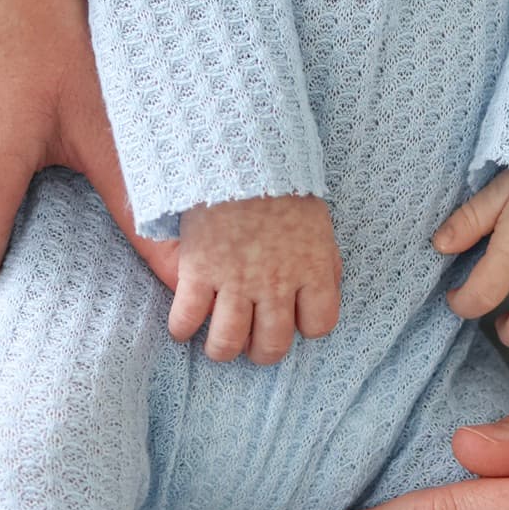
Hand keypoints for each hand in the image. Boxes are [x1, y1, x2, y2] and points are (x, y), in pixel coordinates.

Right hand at [169, 194, 341, 364]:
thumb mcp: (319, 225)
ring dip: (222, 350)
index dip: (306, 326)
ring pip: (228, 343)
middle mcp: (276, 284)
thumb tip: (327, 290)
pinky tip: (184, 325)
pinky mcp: (200, 270)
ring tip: (218, 343)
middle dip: (263, 352)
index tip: (294, 318)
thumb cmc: (283, 188)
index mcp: (311, 270)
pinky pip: (186, 319)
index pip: (319, 325)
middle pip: (273, 345)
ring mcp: (235, 280)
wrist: (242, 156)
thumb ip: (325, 262)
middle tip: (252, 342)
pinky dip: (182, 329)